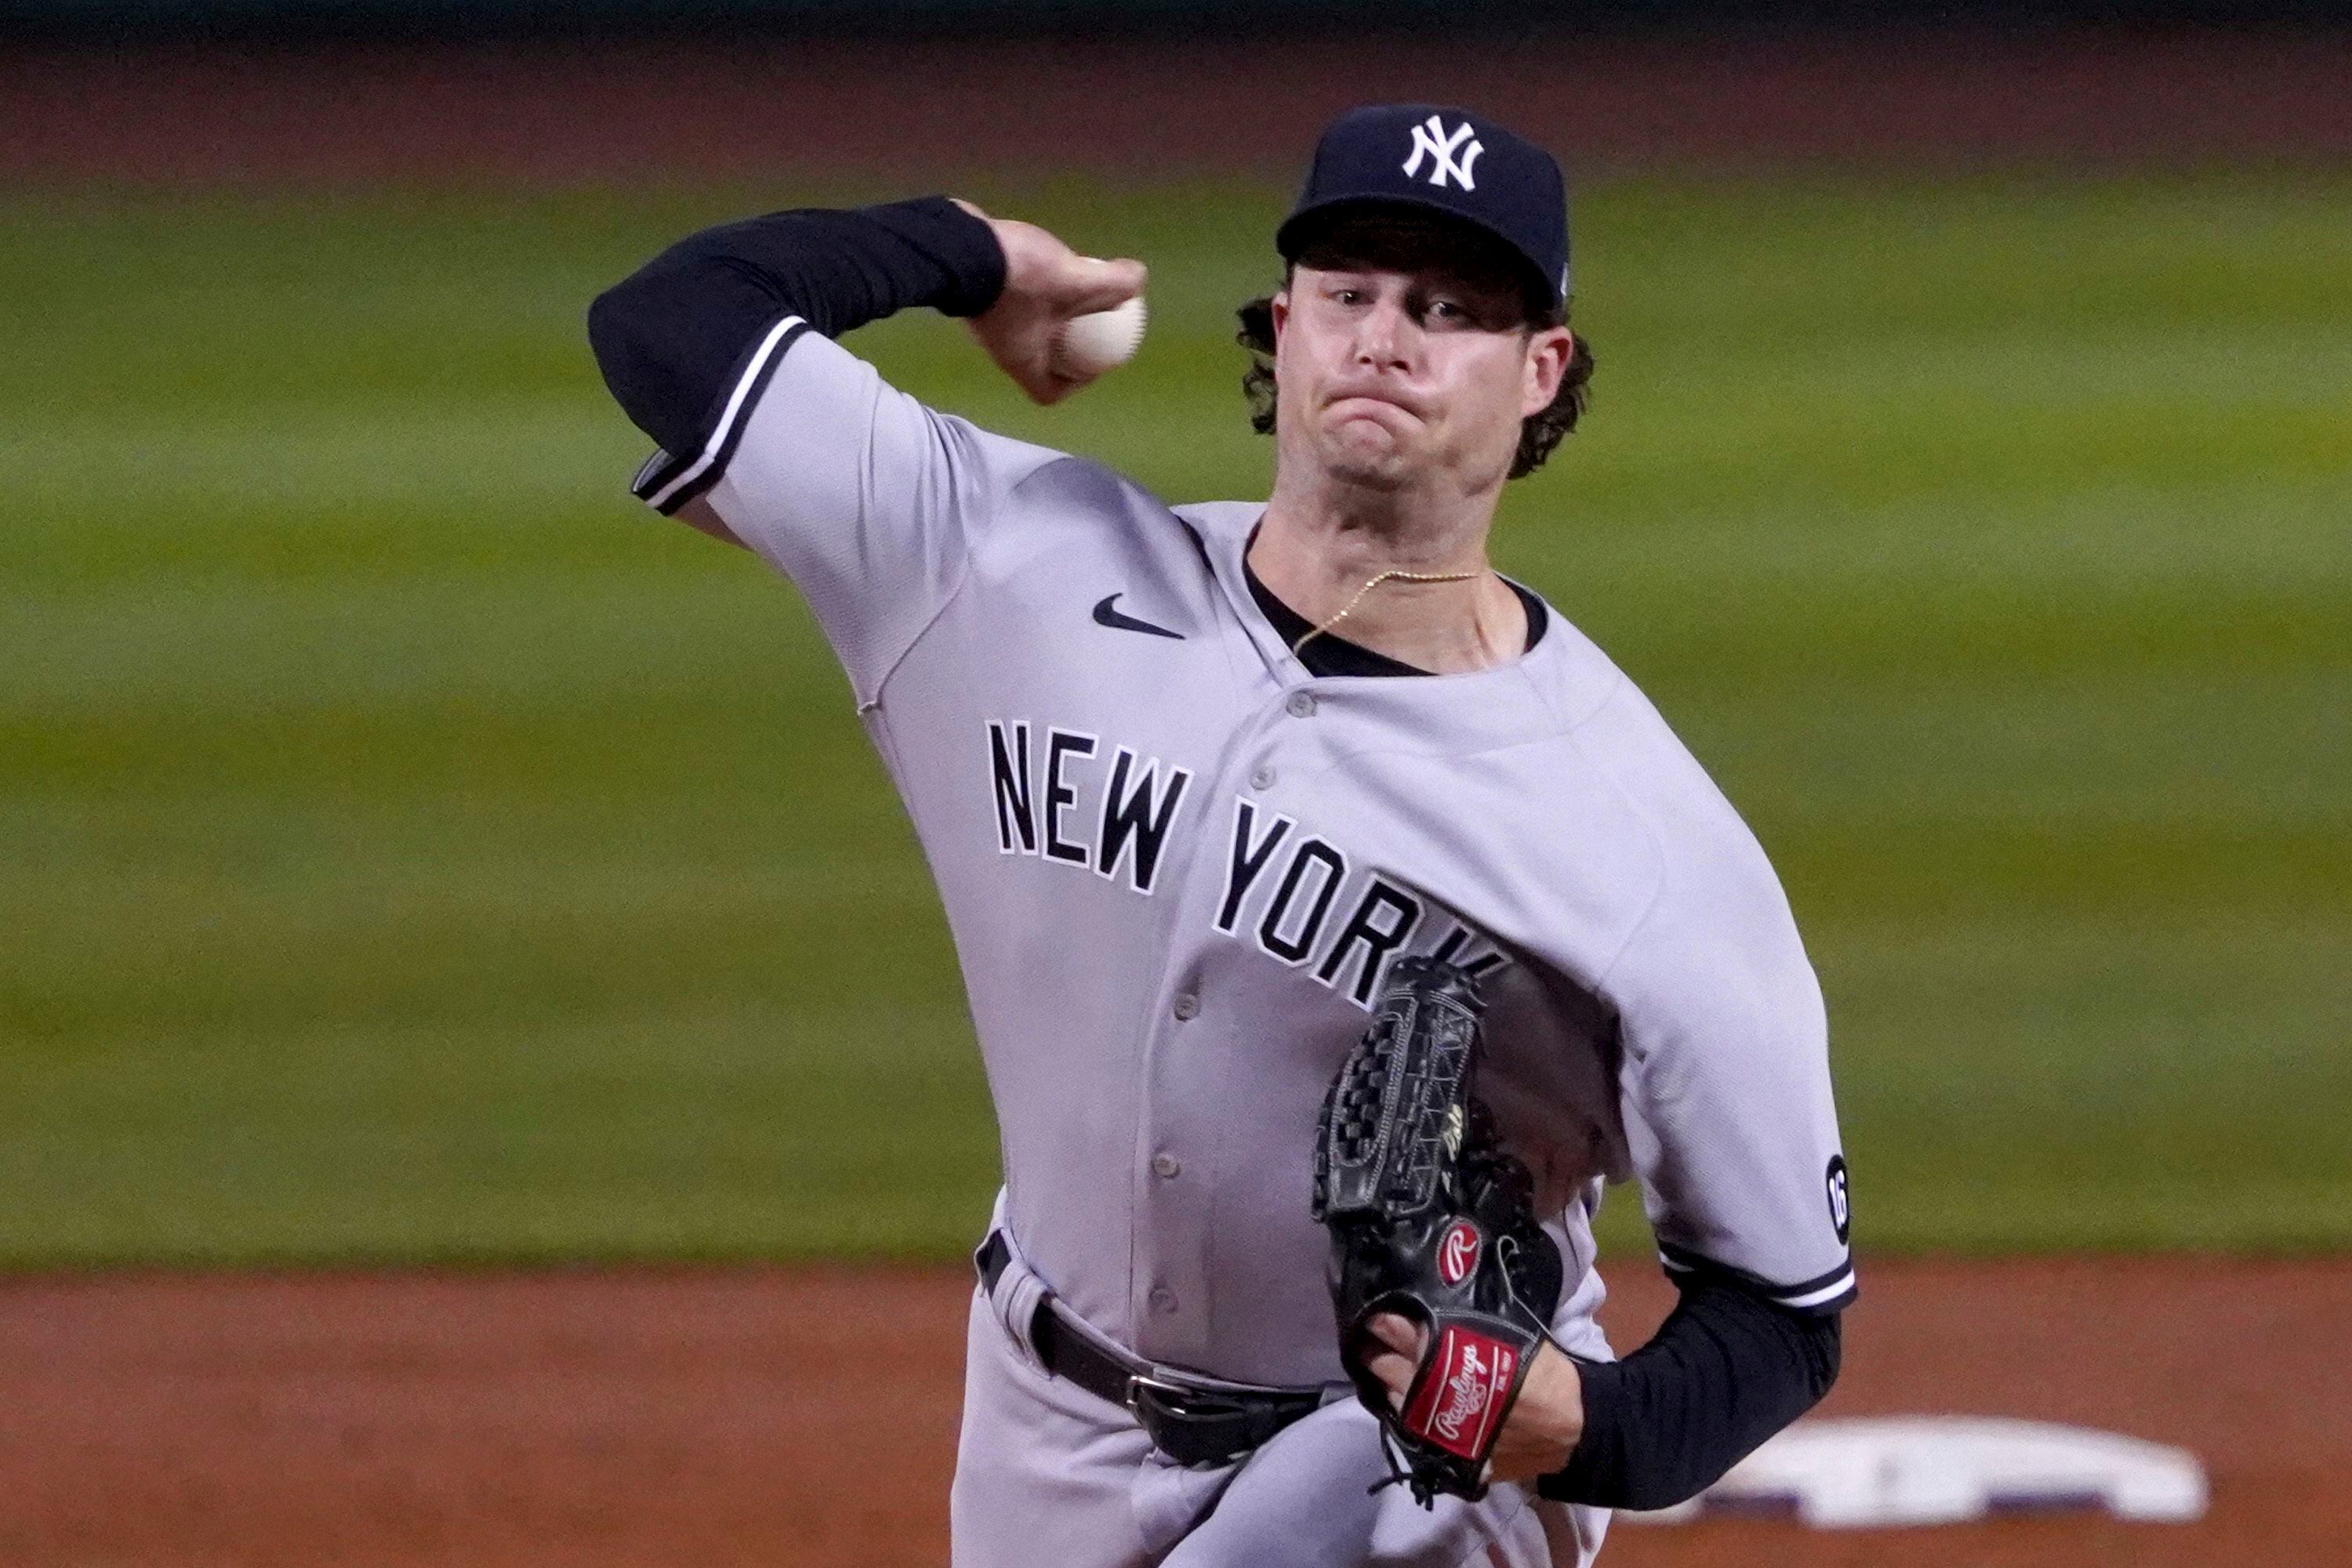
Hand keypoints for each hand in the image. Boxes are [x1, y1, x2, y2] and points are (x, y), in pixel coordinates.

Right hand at [954, 199, 1144, 404]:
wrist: (958, 243)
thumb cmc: (1017, 277)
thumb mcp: (1077, 281)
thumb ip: (1115, 285)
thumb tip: (1139, 281)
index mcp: (1023, 361)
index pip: (1049, 392)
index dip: (1077, 383)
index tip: (1096, 359)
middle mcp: (1003, 349)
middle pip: (1043, 358)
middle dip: (1070, 343)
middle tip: (1094, 316)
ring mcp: (989, 322)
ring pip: (1030, 328)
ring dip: (1053, 313)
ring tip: (1075, 284)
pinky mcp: (982, 294)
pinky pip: (1016, 301)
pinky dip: (1035, 290)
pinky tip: (1050, 262)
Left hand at [1361, 1313, 1585, 1483]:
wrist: (1571, 1427)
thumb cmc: (1542, 1374)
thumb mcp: (1505, 1336)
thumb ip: (1463, 1328)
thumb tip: (1425, 1315)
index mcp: (1450, 1358)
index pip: (1400, 1334)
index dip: (1383, 1323)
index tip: (1370, 1314)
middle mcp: (1435, 1394)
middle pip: (1388, 1368)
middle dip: (1375, 1352)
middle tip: (1368, 1339)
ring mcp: (1437, 1428)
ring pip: (1394, 1401)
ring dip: (1385, 1383)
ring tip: (1380, 1369)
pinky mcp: (1446, 1454)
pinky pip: (1413, 1432)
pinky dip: (1405, 1414)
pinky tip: (1403, 1402)